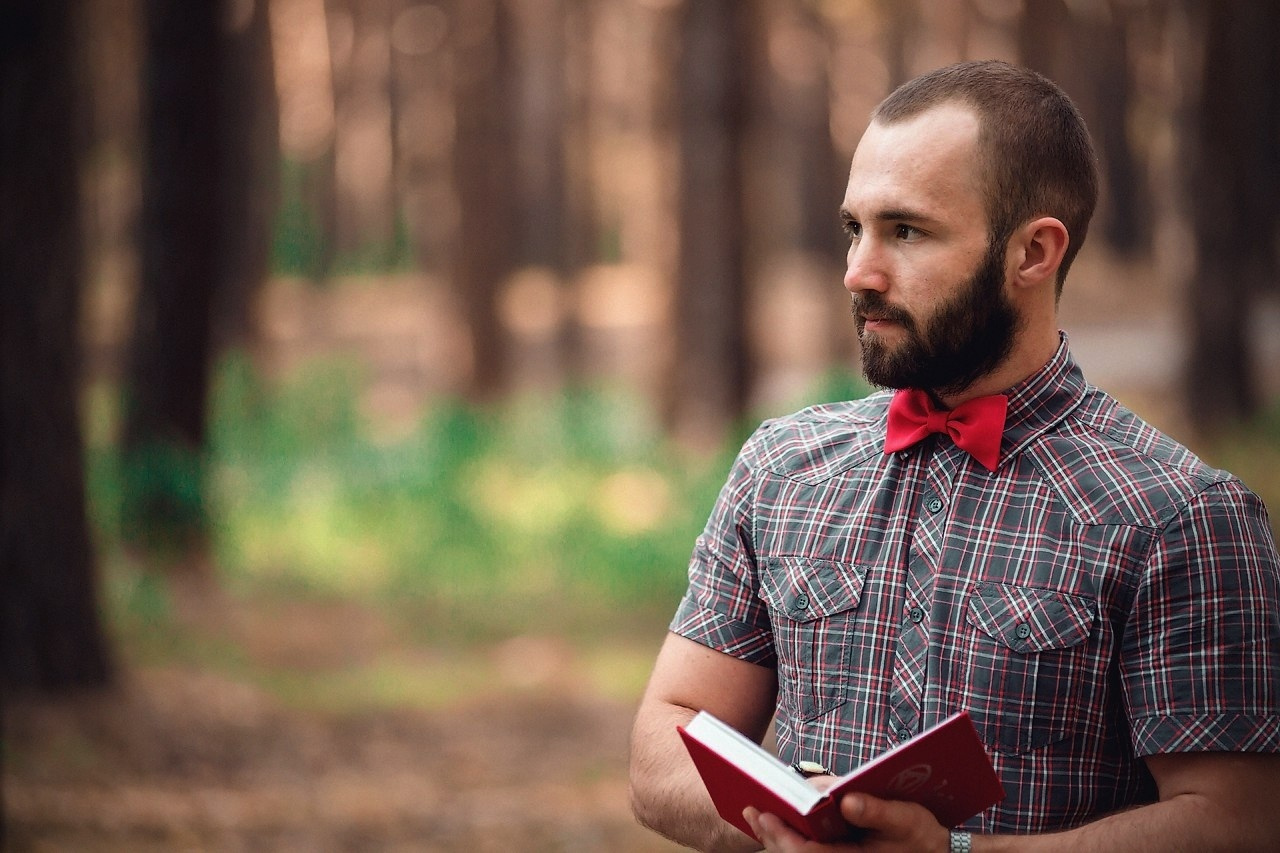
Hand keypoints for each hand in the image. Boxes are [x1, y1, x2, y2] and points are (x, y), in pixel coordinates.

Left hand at [743, 792, 950, 851]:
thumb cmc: (921, 836)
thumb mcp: (905, 819)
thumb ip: (876, 811)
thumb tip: (844, 799)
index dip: (783, 836)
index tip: (764, 815)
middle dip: (772, 835)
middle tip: (750, 811)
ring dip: (778, 838)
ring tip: (756, 815)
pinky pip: (811, 852)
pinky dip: (792, 839)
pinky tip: (779, 823)